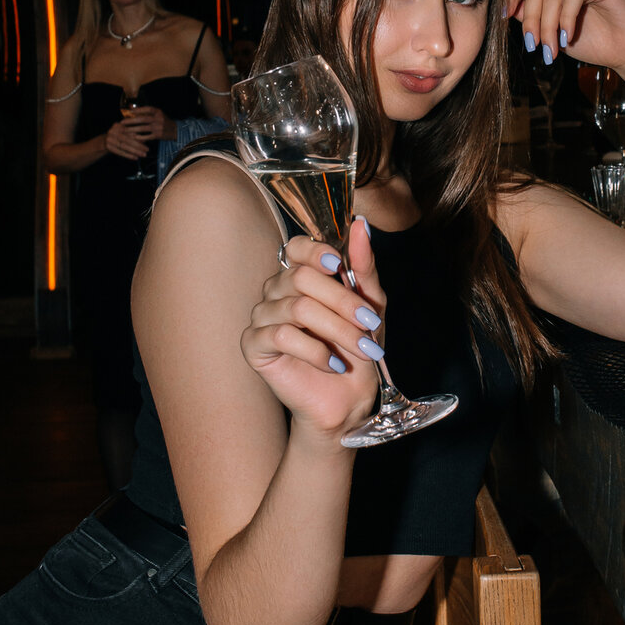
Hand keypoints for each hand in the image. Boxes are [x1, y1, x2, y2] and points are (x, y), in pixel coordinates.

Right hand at [104, 116, 149, 158]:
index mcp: (118, 125)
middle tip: (147, 150)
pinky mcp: (108, 146)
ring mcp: (109, 139)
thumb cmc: (117, 137)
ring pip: (124, 146)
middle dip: (138, 145)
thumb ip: (133, 134)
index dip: (139, 137)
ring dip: (135, 151)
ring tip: (143, 154)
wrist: (102, 142)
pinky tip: (135, 157)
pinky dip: (128, 155)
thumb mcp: (123, 133)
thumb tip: (145, 139)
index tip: (147, 141)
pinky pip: (120, 152)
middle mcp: (113, 131)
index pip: (129, 131)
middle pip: (127, 139)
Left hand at [126, 105, 174, 141]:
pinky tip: (133, 137)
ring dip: (132, 129)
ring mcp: (158, 127)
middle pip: (143, 119)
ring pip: (143, 128)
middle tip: (122, 122)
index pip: (147, 109)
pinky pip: (147, 136)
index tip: (129, 111)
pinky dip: (140, 137)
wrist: (175, 130)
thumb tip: (132, 109)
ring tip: (125, 130)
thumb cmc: (163, 121)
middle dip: (131, 121)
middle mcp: (158, 119)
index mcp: (158, 112)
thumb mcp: (158, 114)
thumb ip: (146, 111)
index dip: (138, 110)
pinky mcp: (158, 135)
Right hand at [241, 220, 383, 442]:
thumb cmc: (356, 349)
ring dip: (338, 330)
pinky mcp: (253, 345)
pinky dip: (315, 351)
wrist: (347, 399)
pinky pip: (282, 336)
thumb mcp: (370, 305)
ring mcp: (261, 316)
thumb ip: (362, 267)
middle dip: (343, 302)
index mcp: (301, 275)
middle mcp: (277, 290)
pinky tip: (333, 365)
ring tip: (362, 349)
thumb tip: (360, 225)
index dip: (315, 252)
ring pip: (297, 308)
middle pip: (303, 278)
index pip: (296, 247)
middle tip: (370, 325)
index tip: (339, 265)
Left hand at [506, 0, 624, 71]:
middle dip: (531, 22)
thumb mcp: (554, 34)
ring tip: (552, 50)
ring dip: (549, 27)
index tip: (504, 19)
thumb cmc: (593, 44)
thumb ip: (534, 20)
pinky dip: (566, 20)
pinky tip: (568, 38)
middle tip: (535, 47)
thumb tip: (507, 10)